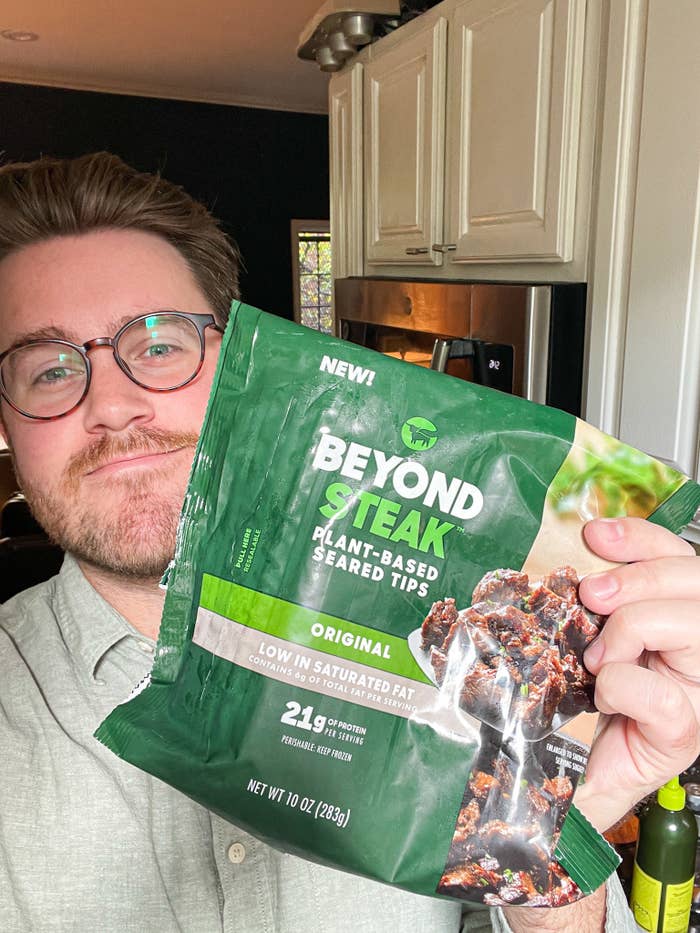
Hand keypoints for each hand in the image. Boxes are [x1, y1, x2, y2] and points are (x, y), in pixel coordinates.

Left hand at [573, 517, 699, 832]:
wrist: (590, 766)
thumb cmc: (602, 695)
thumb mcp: (603, 633)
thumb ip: (610, 594)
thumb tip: (592, 542)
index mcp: (686, 615)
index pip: (680, 556)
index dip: (641, 536)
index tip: (594, 536)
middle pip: (695, 580)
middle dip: (635, 578)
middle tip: (591, 596)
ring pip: (690, 625)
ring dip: (629, 629)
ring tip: (596, 655)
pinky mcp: (686, 733)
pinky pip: (661, 695)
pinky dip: (621, 687)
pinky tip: (604, 697)